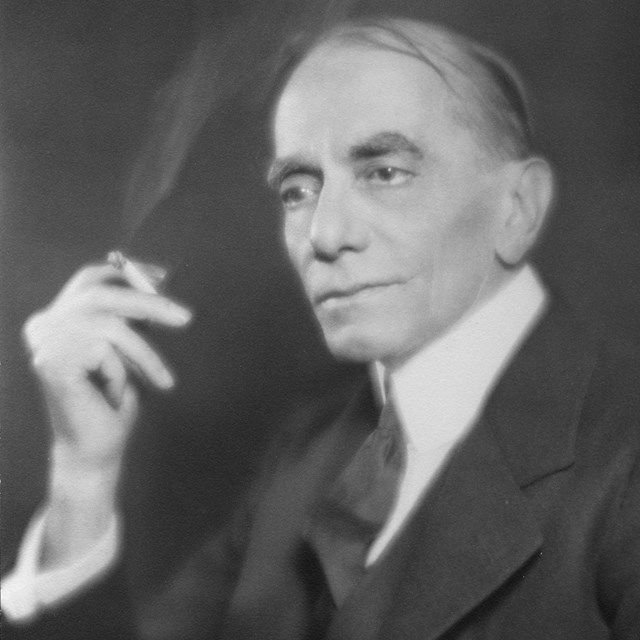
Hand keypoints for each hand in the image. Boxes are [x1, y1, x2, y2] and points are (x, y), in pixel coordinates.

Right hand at [22, 260, 191, 566]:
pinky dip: (123, 372)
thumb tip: (158, 279)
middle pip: (101, 293)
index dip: (128, 272)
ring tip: (160, 380)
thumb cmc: (114, 401)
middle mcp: (44, 324)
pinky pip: (107, 350)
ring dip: (143, 353)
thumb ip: (132, 316)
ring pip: (111, 324)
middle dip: (149, 302)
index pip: (90, 278)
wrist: (97, 450)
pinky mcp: (52, 362)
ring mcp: (44, 342)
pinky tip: (114, 395)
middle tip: (186, 318)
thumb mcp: (128, 349)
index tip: (165, 276)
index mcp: (58, 317)